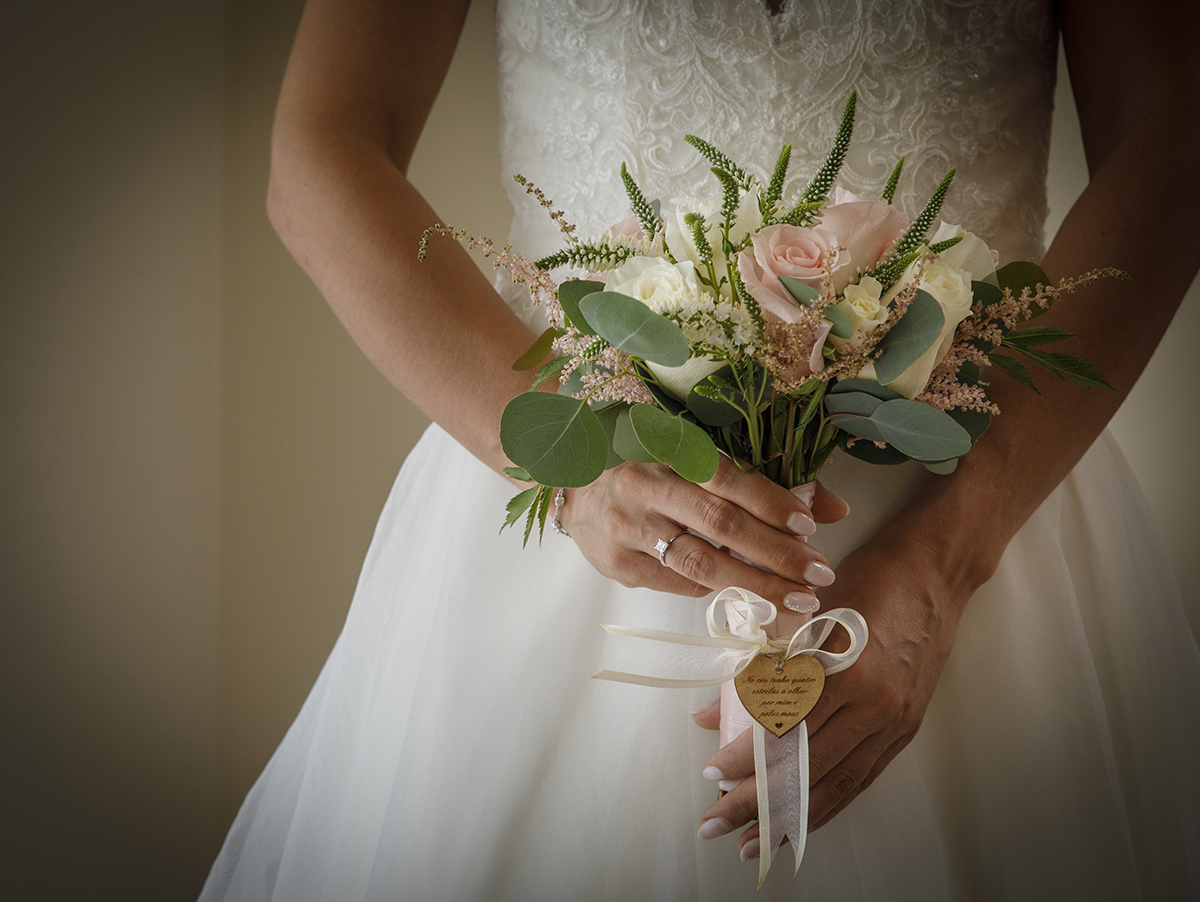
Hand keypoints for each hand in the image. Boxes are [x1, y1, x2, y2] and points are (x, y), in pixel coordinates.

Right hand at [557, 455, 847, 608]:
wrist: (574, 490)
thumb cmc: (649, 470)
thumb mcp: (697, 461)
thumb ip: (761, 481)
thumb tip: (832, 506)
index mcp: (666, 451)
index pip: (723, 477)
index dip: (768, 500)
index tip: (809, 525)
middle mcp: (645, 488)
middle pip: (718, 524)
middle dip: (775, 552)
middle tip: (818, 574)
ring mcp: (628, 530)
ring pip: (700, 562)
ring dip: (756, 583)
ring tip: (797, 599)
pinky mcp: (619, 566)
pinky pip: (679, 582)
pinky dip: (717, 590)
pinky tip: (750, 597)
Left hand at [691, 527, 969, 859]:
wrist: (933, 574)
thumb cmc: (865, 581)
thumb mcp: (803, 613)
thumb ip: (756, 666)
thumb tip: (708, 714)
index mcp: (844, 669)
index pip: (784, 728)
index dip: (745, 758)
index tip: (711, 774)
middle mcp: (873, 704)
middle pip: (805, 768)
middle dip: (755, 803)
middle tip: (714, 825)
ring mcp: (894, 721)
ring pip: (834, 783)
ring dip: (789, 819)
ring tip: (751, 841)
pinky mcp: (905, 729)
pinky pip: (860, 778)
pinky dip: (827, 804)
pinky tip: (799, 823)